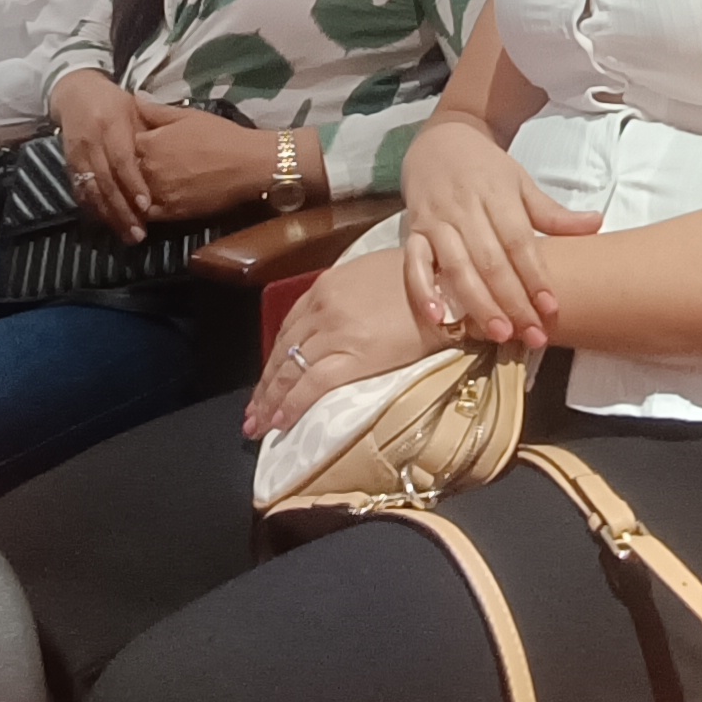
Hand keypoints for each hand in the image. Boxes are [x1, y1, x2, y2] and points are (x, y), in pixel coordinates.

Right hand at [52, 67, 157, 238]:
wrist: (75, 93)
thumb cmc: (114, 102)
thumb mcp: (134, 108)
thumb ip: (151, 130)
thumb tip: (174, 155)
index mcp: (111, 124)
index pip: (121, 160)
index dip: (133, 184)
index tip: (146, 207)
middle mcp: (92, 141)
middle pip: (106, 181)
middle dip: (122, 210)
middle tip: (138, 234)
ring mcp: (77, 155)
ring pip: (91, 191)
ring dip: (108, 216)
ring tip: (127, 236)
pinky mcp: (68, 164)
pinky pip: (80, 191)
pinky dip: (93, 210)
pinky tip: (107, 224)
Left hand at [126, 99, 269, 222]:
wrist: (249, 164)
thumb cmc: (221, 135)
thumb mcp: (188, 115)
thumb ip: (157, 110)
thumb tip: (135, 97)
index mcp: (149, 142)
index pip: (124, 144)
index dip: (130, 146)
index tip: (135, 147)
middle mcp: (148, 168)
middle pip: (127, 171)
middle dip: (130, 169)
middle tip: (140, 168)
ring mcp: (159, 193)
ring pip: (134, 194)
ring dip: (134, 192)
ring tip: (139, 189)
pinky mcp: (171, 213)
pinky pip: (147, 214)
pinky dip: (143, 211)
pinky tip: (147, 207)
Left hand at [244, 251, 443, 439]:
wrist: (450, 284)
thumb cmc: (422, 278)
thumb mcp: (370, 276)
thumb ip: (346, 296)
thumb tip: (340, 320)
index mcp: (326, 287)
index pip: (288, 329)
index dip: (274, 358)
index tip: (266, 380)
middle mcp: (323, 308)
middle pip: (282, 352)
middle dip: (265, 386)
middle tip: (252, 414)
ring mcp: (336, 332)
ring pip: (291, 370)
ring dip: (271, 402)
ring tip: (260, 425)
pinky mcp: (355, 355)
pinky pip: (313, 384)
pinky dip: (293, 405)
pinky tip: (282, 422)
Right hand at [396, 110, 596, 350]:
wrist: (439, 138)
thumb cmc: (485, 168)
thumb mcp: (520, 183)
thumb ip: (553, 213)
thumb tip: (597, 223)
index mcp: (496, 194)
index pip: (518, 241)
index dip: (534, 275)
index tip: (551, 307)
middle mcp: (465, 208)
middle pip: (489, 260)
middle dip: (512, 301)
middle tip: (531, 334)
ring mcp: (436, 220)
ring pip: (456, 266)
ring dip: (476, 303)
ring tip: (498, 334)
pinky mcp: (412, 230)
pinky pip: (413, 262)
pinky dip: (422, 290)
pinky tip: (438, 317)